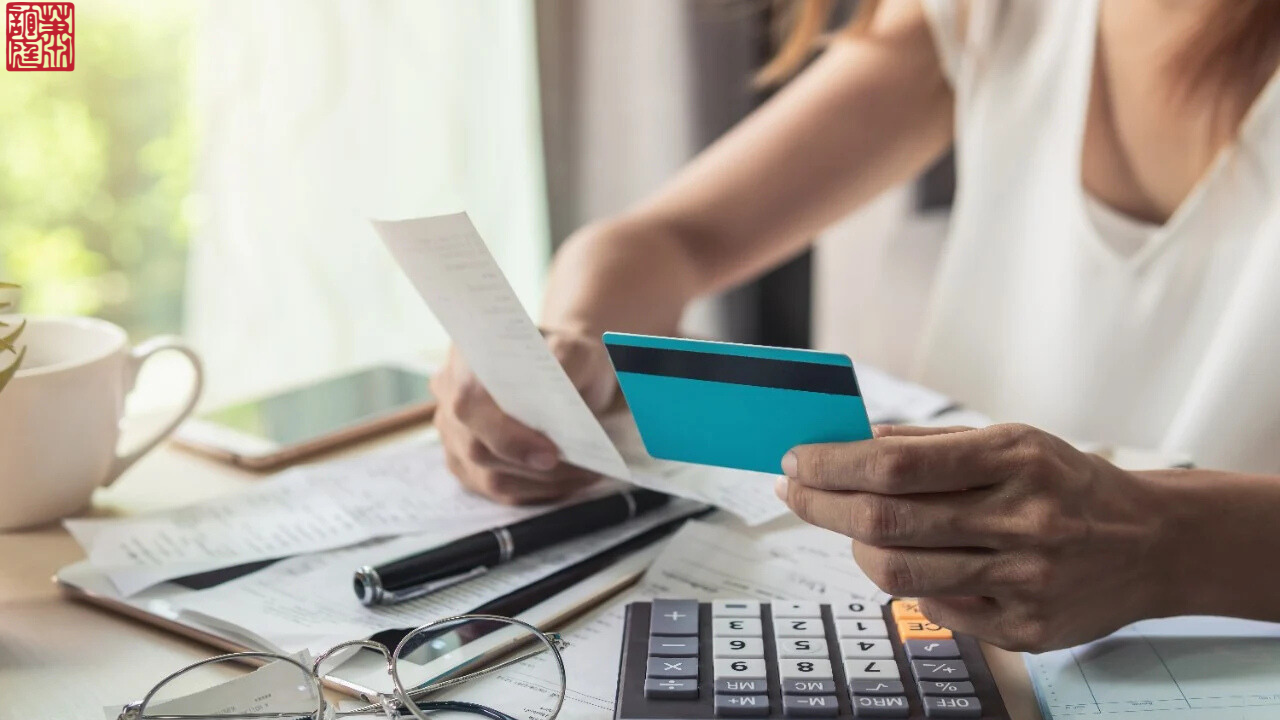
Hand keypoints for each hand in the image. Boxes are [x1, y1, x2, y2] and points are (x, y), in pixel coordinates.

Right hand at [431, 330, 616, 503]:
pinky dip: (537, 491)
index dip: (506, 436)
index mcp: (468, 358)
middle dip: (533, 467)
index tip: (551, 454)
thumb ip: (567, 364)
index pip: (470, 404)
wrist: (567, 367)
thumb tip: (561, 399)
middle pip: (476, 449)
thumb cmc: (567, 355)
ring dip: (542, 484)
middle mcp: (450, 395)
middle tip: (584, 470)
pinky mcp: (467, 462)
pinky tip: (569, 481)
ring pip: (488, 476)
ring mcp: (454, 432)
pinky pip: (497, 489)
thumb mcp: (576, 349)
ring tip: (587, 476)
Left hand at [776, 424, 1172, 650]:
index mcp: (1015, 459)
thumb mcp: (1011, 441)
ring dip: (855, 546)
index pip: (896, 466)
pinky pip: (933, 607)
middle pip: (886, 521)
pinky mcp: (1025, 630)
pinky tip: (912, 558)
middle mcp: (1023, 520)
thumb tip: (847, 443)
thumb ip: (928, 445)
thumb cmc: (1067, 483)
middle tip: (795, 491)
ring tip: (850, 526)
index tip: (797, 460)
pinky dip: (908, 581)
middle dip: (822, 504)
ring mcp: (1025, 582)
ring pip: (899, 573)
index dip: (833, 465)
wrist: (1154, 544)